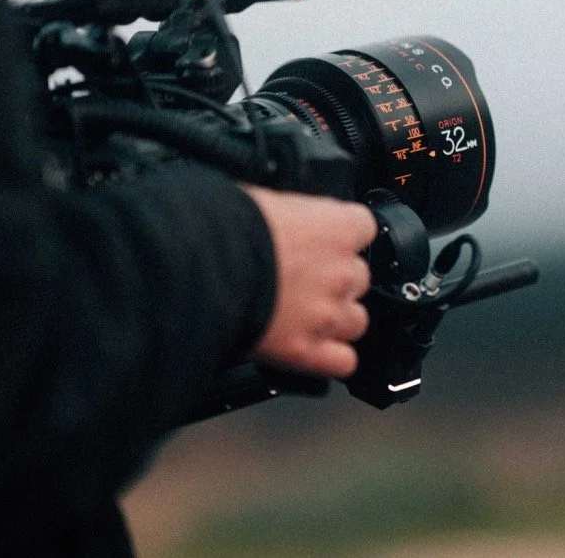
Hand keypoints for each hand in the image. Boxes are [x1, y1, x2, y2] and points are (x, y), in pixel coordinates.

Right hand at [242, 186, 375, 378]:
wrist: (202, 269)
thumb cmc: (226, 230)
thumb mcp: (265, 202)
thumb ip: (292, 216)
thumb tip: (286, 220)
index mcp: (336, 227)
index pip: (363, 227)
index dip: (341, 236)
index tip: (323, 241)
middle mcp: (341, 272)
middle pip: (358, 277)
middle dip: (334, 280)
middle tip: (301, 280)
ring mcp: (328, 314)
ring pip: (355, 321)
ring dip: (335, 319)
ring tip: (303, 315)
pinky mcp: (307, 350)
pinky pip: (343, 362)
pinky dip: (331, 359)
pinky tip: (311, 348)